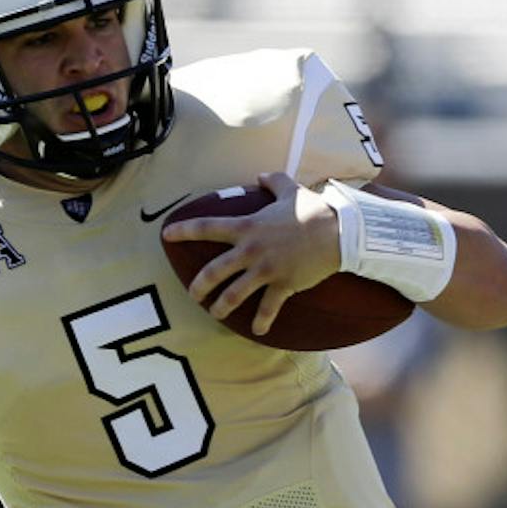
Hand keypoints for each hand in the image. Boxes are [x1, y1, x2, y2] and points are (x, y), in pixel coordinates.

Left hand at [161, 171, 339, 336]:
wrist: (340, 232)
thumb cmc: (314, 211)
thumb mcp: (291, 190)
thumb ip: (273, 182)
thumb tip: (262, 175)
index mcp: (247, 227)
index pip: (206, 227)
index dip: (184, 231)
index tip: (166, 235)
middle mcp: (251, 250)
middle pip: (214, 271)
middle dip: (199, 286)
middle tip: (193, 294)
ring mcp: (266, 270)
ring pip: (234, 294)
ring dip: (221, 307)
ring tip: (215, 314)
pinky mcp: (283, 285)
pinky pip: (268, 308)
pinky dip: (262, 322)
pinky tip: (257, 331)